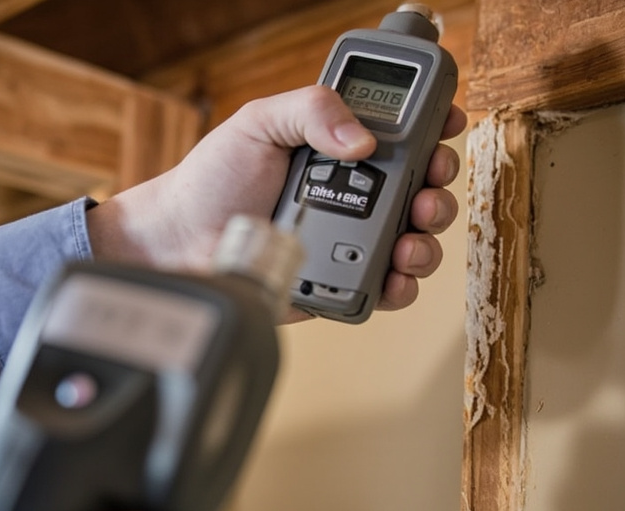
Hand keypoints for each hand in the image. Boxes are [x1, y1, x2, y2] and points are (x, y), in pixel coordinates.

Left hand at [87, 85, 466, 320]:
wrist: (178, 241)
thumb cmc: (212, 181)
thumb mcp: (258, 122)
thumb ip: (310, 110)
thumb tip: (362, 138)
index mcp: (338, 148)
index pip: (403, 133)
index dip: (434, 127)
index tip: (446, 124)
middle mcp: (354, 194)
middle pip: (423, 187)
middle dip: (439, 186)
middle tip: (429, 185)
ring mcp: (350, 240)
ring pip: (415, 239)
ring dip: (429, 238)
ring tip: (411, 238)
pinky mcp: (340, 283)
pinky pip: (387, 287)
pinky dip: (403, 284)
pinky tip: (395, 273)